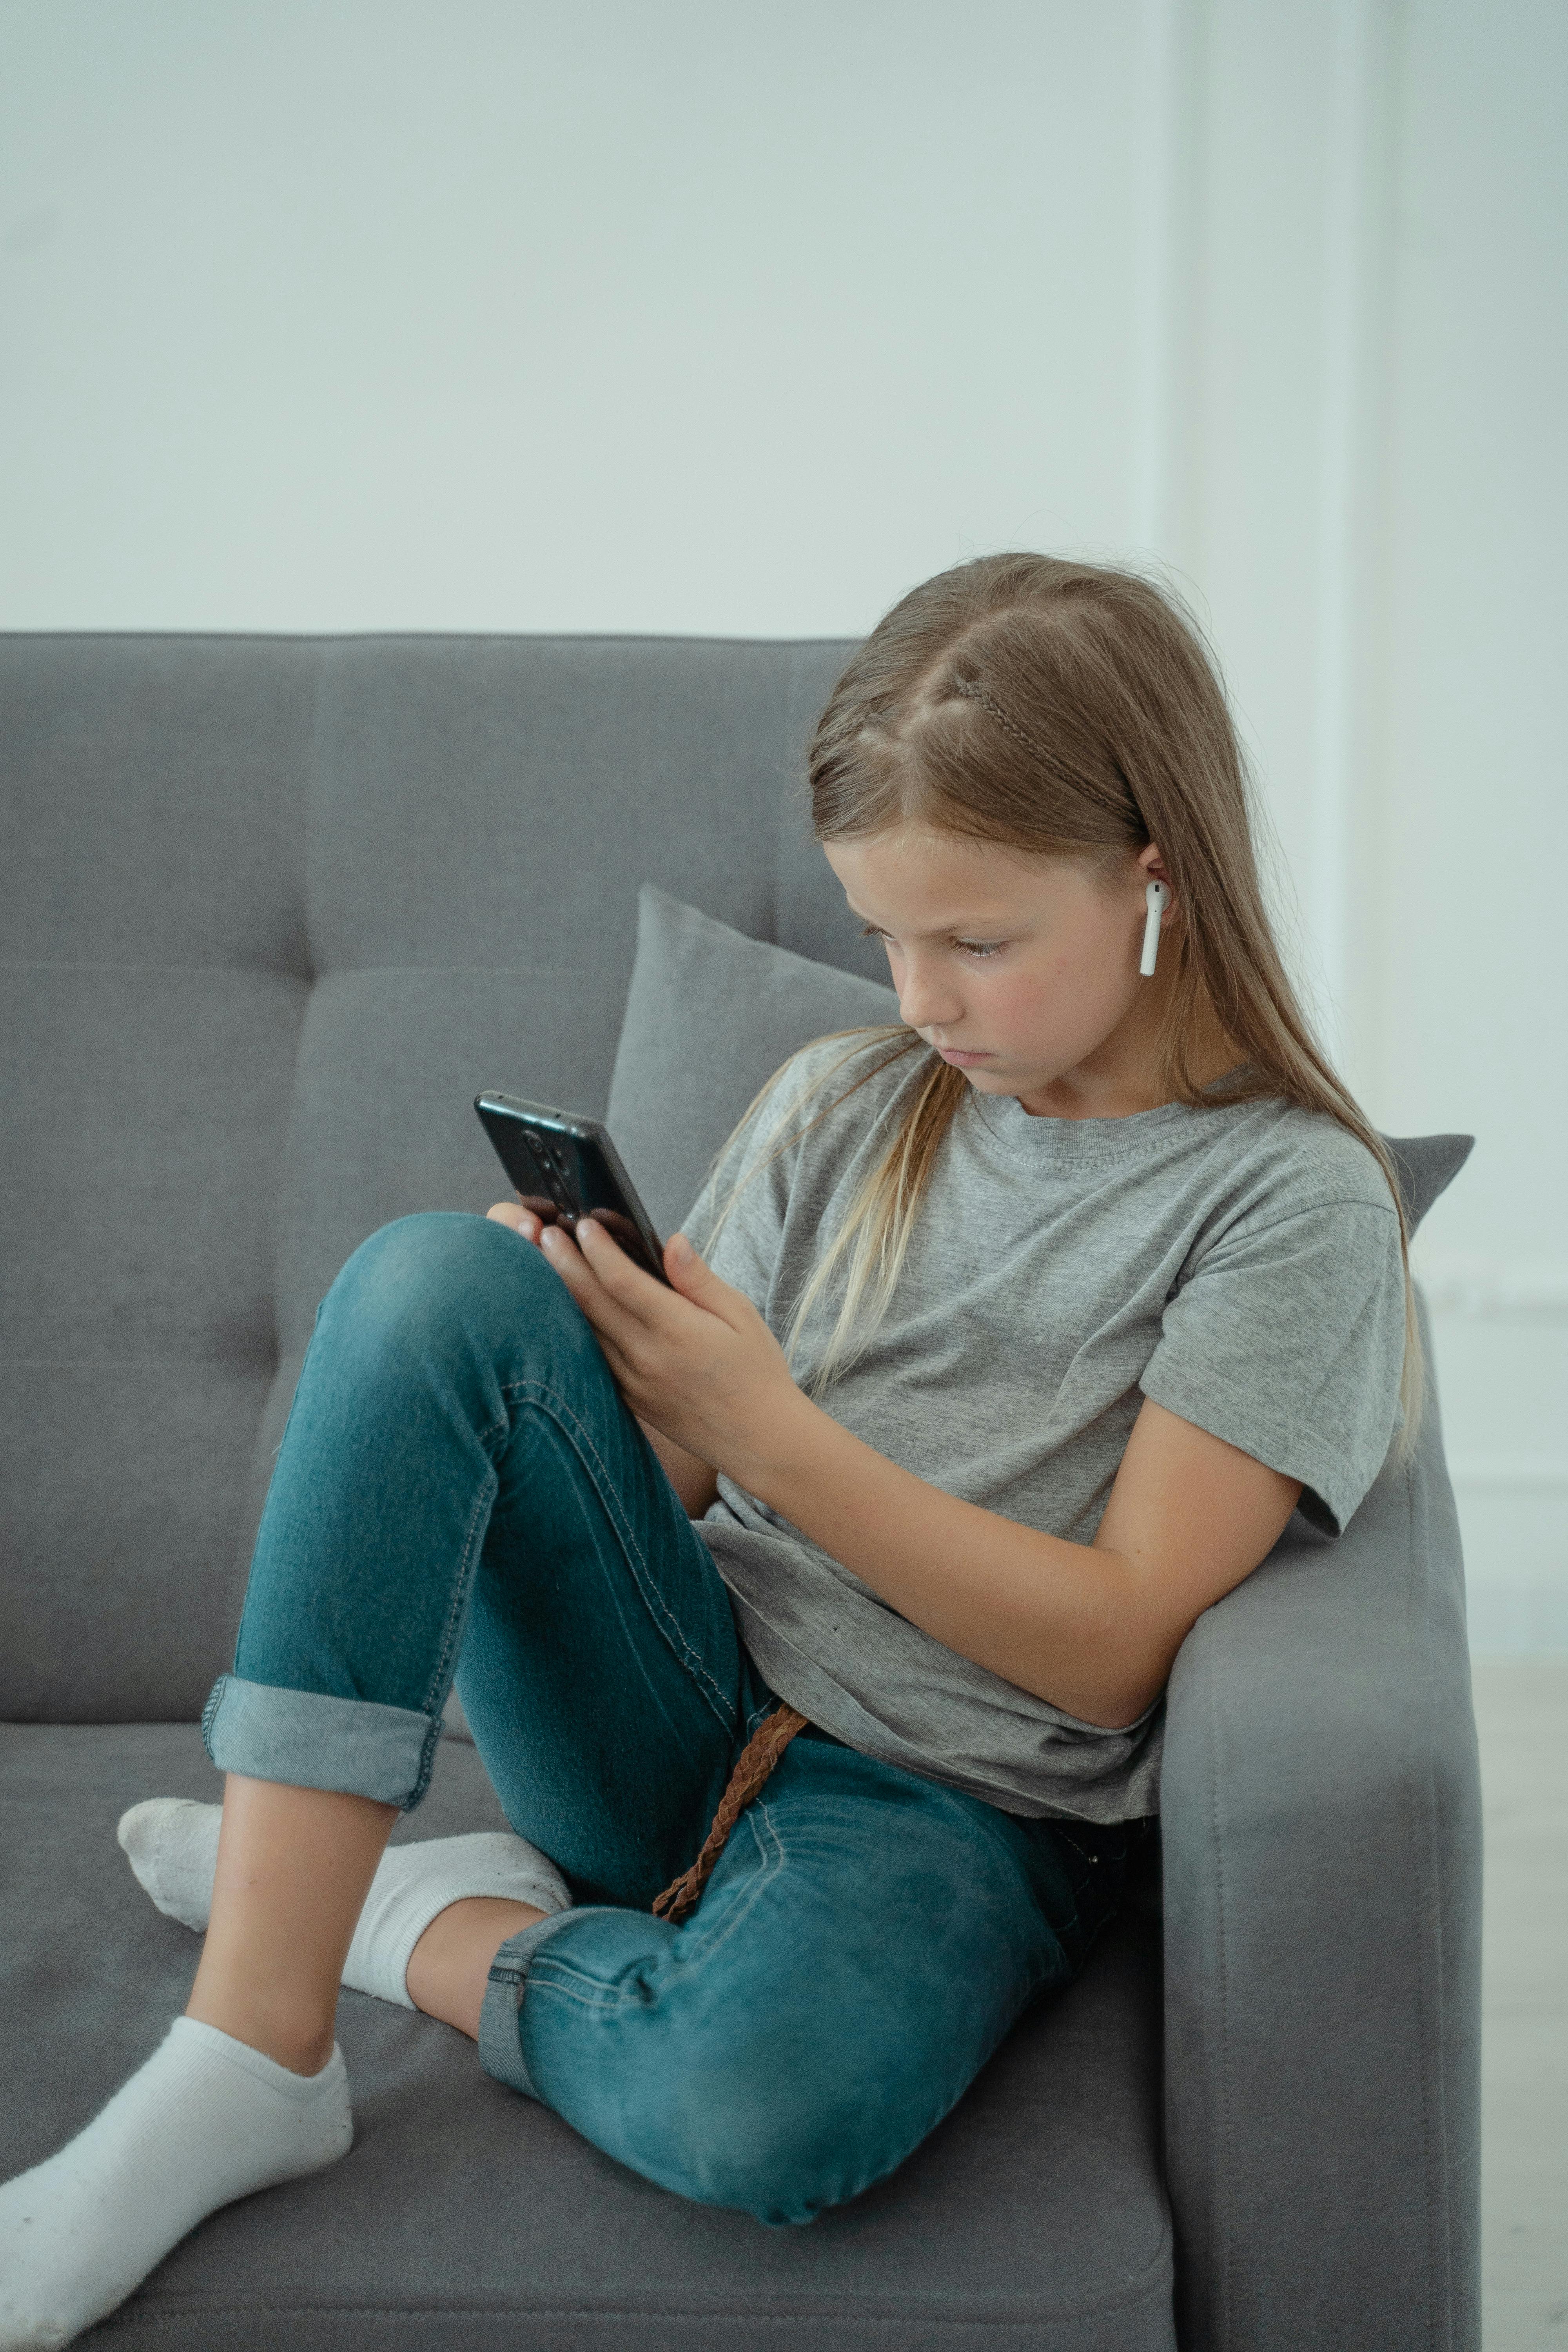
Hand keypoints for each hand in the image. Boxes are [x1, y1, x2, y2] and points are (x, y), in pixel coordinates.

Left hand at [486, 1200, 803, 1482]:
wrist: (758, 1439)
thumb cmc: (756, 1372)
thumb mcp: (741, 1315)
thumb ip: (699, 1279)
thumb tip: (671, 1241)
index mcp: (678, 1330)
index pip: (621, 1280)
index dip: (597, 1249)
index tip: (583, 1224)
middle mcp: (647, 1357)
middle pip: (590, 1303)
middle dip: (563, 1263)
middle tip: (545, 1234)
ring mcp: (632, 1383)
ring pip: (582, 1332)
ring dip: (559, 1296)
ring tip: (541, 1264)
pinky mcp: (628, 1400)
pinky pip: (591, 1359)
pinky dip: (573, 1332)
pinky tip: (564, 1311)